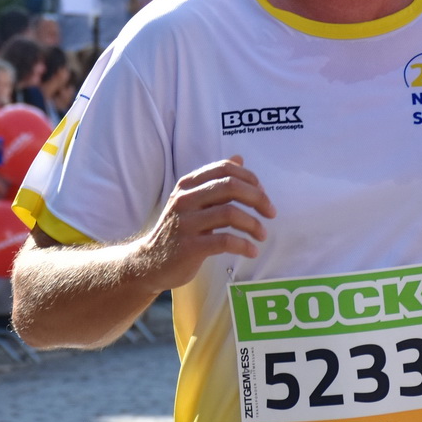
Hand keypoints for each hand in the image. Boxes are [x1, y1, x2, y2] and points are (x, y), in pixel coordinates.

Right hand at [132, 156, 275, 290]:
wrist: (150, 263)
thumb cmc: (179, 230)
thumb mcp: (192, 200)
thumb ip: (215, 181)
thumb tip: (239, 158)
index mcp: (187, 185)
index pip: (224, 168)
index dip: (249, 178)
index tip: (263, 193)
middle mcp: (185, 199)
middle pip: (229, 186)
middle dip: (257, 198)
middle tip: (271, 212)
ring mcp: (186, 223)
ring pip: (229, 213)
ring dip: (253, 224)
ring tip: (262, 235)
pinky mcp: (189, 247)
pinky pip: (225, 241)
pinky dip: (244, 245)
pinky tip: (252, 251)